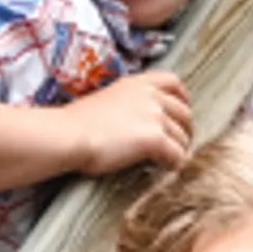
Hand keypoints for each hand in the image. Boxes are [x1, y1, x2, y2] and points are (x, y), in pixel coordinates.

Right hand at [64, 69, 193, 175]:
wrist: (68, 135)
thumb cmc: (74, 125)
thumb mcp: (105, 100)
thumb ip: (125, 105)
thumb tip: (130, 121)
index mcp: (137, 83)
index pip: (173, 82)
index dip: (182, 98)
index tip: (180, 111)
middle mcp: (150, 96)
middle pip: (183, 111)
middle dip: (185, 128)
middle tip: (179, 142)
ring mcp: (154, 116)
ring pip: (182, 136)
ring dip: (180, 149)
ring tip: (172, 160)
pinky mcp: (154, 139)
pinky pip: (176, 154)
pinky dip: (175, 163)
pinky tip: (167, 169)